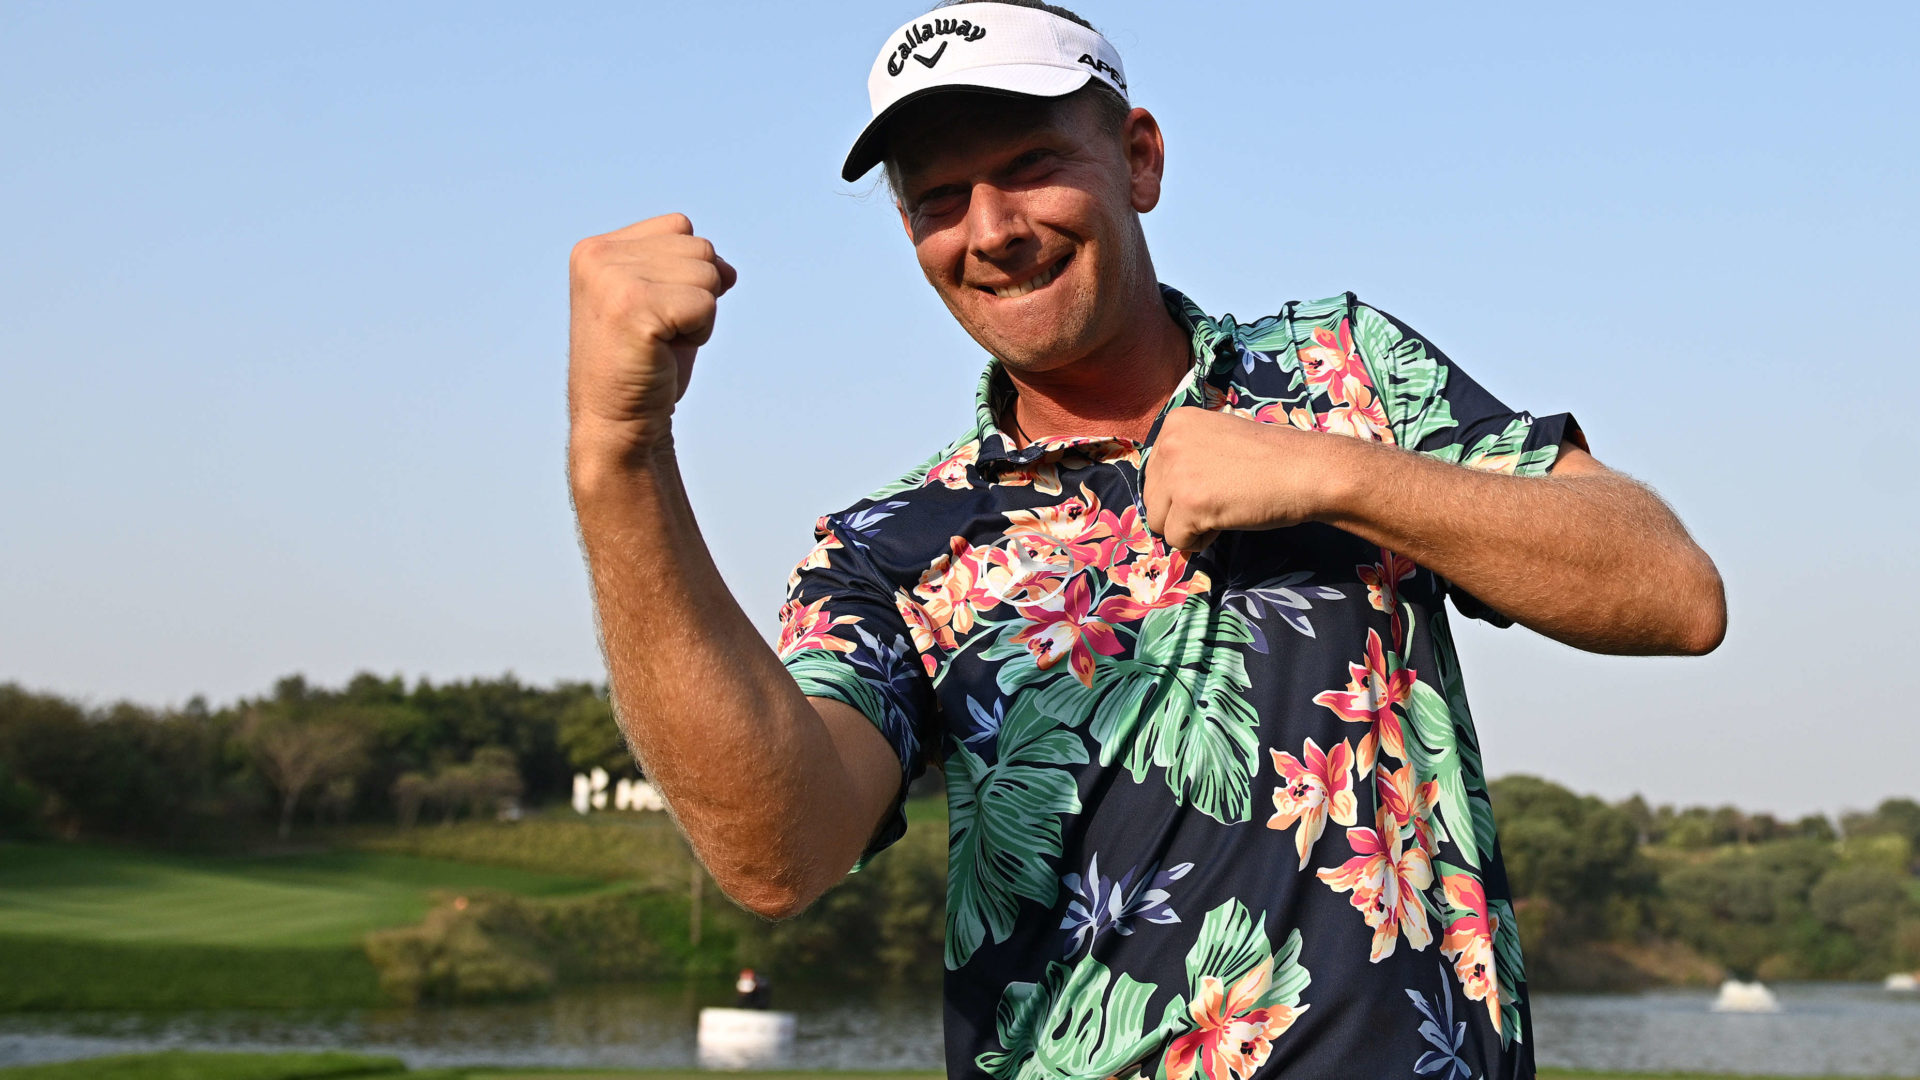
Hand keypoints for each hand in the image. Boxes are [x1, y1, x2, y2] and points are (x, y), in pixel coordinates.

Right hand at [568, 213, 737, 459]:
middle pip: (700, 248)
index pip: (680, 227)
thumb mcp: (665, 305)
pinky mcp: (633, 306)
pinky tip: (665, 353)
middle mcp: (598, 256)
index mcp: (596, 249)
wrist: (619, 424)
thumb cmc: (645, 368)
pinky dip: (700, 334)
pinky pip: (706, 304)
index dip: (688, 273)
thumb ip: (689, 272)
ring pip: (707, 274)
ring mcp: (612, 279)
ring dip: (699, 317)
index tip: (656, 313)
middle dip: (697, 295)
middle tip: (660, 334)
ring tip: (661, 343)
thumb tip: (728, 270)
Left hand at [1142, 407, 1347, 551]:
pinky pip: (1178, 540)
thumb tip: (1165, 492)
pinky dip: (1200, 541)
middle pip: (1152, 499)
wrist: (1307, 470)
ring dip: (1189, 527)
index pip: (1156, 473)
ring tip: (1223, 511)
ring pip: (1159, 522)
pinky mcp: (1190, 504)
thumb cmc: (1272, 457)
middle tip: (1221, 500)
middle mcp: (1169, 442)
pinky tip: (1227, 521)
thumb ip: (1188, 455)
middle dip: (1181, 510)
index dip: (1182, 489)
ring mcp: (1177, 473)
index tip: (1215, 483)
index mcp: (1175, 422)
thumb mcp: (1219, 438)